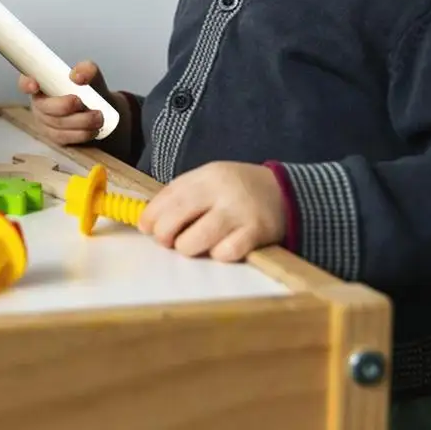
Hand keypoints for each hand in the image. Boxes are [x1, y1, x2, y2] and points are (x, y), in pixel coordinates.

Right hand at [18, 60, 116, 145]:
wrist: (103, 111)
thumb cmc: (91, 90)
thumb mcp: (92, 75)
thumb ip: (87, 70)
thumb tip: (76, 76)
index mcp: (43, 83)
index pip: (25, 82)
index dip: (26, 83)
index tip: (34, 85)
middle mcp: (40, 104)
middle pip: (44, 107)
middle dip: (64, 106)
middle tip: (82, 103)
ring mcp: (46, 123)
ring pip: (57, 125)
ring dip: (79, 122)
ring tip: (98, 117)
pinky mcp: (56, 139)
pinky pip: (65, 139)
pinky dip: (81, 134)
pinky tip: (93, 130)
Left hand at [138, 161, 285, 261]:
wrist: (285, 193)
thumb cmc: (238, 190)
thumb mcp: (211, 180)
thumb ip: (184, 194)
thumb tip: (150, 219)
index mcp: (208, 175)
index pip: (170, 194)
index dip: (152, 213)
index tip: (144, 227)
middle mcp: (222, 190)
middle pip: (176, 217)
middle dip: (164, 234)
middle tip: (167, 240)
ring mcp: (239, 212)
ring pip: (195, 240)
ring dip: (187, 247)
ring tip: (193, 245)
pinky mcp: (256, 233)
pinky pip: (224, 253)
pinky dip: (217, 255)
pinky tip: (220, 248)